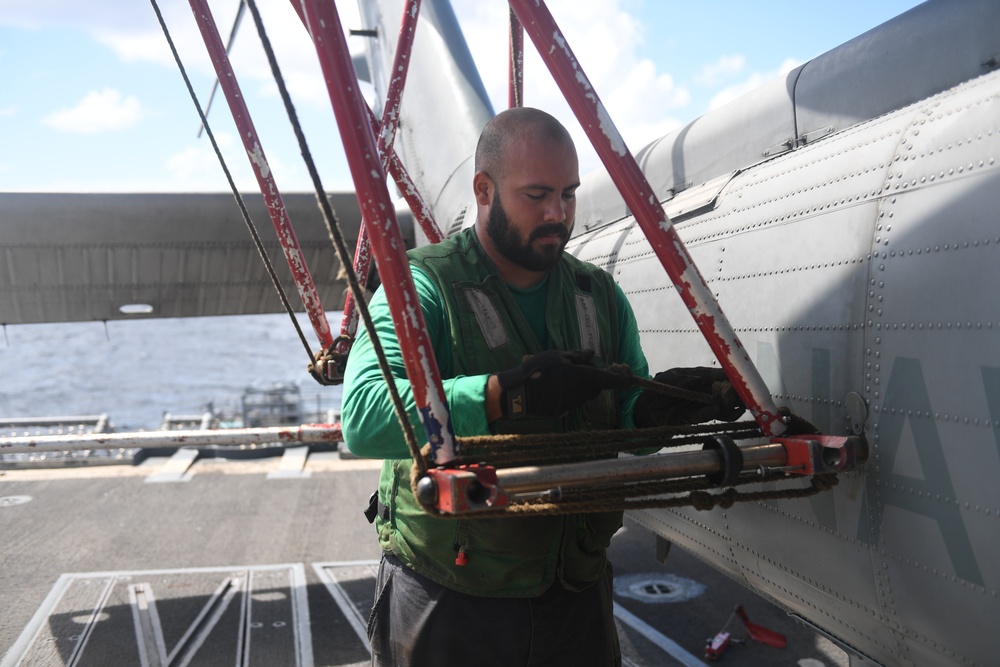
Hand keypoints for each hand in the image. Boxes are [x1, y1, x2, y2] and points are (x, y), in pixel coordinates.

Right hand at [496, 350, 630, 418]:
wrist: (519, 393)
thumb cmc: (539, 370)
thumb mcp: (558, 356)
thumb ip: (577, 355)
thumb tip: (592, 354)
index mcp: (585, 378)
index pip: (611, 380)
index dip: (621, 378)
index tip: (626, 376)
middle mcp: (583, 393)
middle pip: (597, 386)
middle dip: (594, 378)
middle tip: (579, 367)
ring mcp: (573, 404)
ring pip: (584, 393)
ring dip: (581, 385)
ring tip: (563, 375)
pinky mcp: (563, 411)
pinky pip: (572, 400)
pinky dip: (569, 392)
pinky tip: (554, 386)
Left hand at [633, 367, 745, 426]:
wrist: (645, 410)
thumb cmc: (656, 389)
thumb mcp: (668, 379)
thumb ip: (684, 379)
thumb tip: (701, 380)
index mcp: (696, 376)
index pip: (715, 374)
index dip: (728, 375)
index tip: (739, 376)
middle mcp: (701, 390)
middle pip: (722, 391)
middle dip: (734, 392)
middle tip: (742, 393)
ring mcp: (700, 404)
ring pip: (720, 405)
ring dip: (729, 406)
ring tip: (737, 406)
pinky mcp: (695, 417)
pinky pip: (706, 416)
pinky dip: (711, 414)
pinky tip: (716, 411)